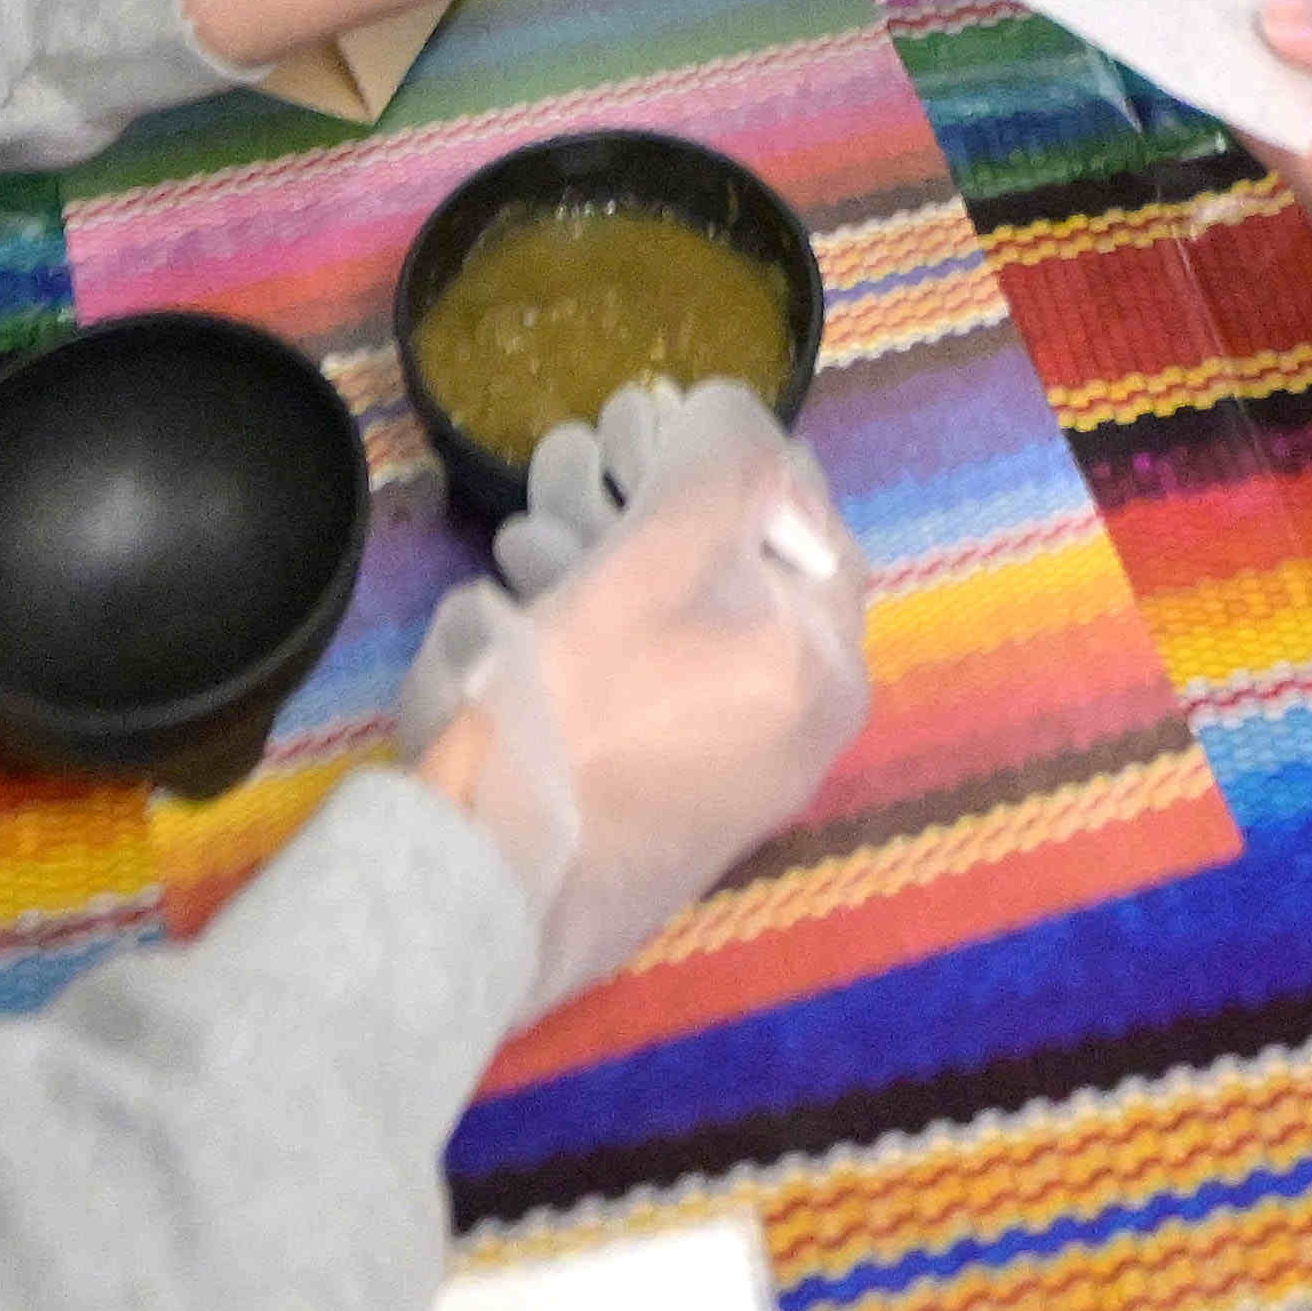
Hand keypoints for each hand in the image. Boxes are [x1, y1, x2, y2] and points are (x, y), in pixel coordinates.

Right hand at [395, 383, 878, 1006]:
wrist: (487, 896)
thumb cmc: (579, 714)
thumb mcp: (664, 551)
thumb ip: (722, 462)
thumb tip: (726, 414)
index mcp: (825, 665)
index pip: (800, 511)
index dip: (722, 446)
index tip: (645, 415)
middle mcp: (796, 723)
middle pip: (731, 566)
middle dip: (646, 496)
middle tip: (576, 454)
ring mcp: (725, 769)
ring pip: (671, 622)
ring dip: (601, 552)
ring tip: (527, 525)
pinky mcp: (652, 797)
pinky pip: (637, 685)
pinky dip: (586, 632)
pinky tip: (511, 609)